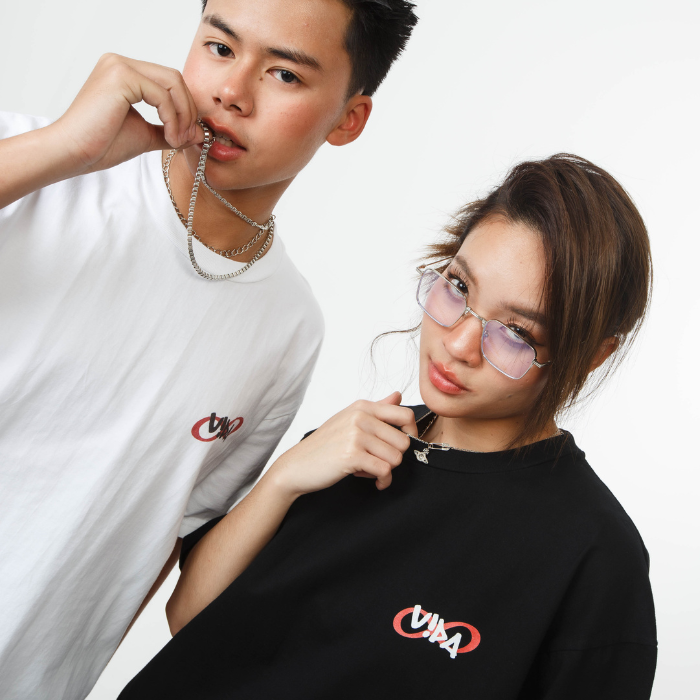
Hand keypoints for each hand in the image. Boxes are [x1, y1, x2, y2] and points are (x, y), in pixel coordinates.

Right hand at [50, 53, 204, 173]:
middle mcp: (121, 63)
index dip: (186, 107)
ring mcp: (119, 66)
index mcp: (124, 73)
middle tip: (188, 138)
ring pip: (173, 83)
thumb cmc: (102, 144)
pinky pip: (162, 95)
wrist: (74, 152)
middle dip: (188, 110)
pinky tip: (169, 138)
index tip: (188, 135)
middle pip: (175, 78)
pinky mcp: (121, 76)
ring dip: (183, 115)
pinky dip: (173, 119)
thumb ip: (172, 130)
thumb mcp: (146, 135)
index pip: (170, 81)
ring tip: (177, 140)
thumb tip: (199, 133)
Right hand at [269, 392, 417, 495]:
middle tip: (377, 462)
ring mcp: (356, 435)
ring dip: (386, 470)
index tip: (400, 446)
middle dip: (394, 458)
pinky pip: (384, 471)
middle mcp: (360, 416)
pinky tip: (371, 480)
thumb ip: (377, 408)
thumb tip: (398, 395)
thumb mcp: (349, 419)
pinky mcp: (352, 455)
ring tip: (368, 469)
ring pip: (396, 458)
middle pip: (404, 441)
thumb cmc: (325, 445)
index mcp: (363, 406)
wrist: (296, 466)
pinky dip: (382, 481)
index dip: (411, 433)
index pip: (405, 414)